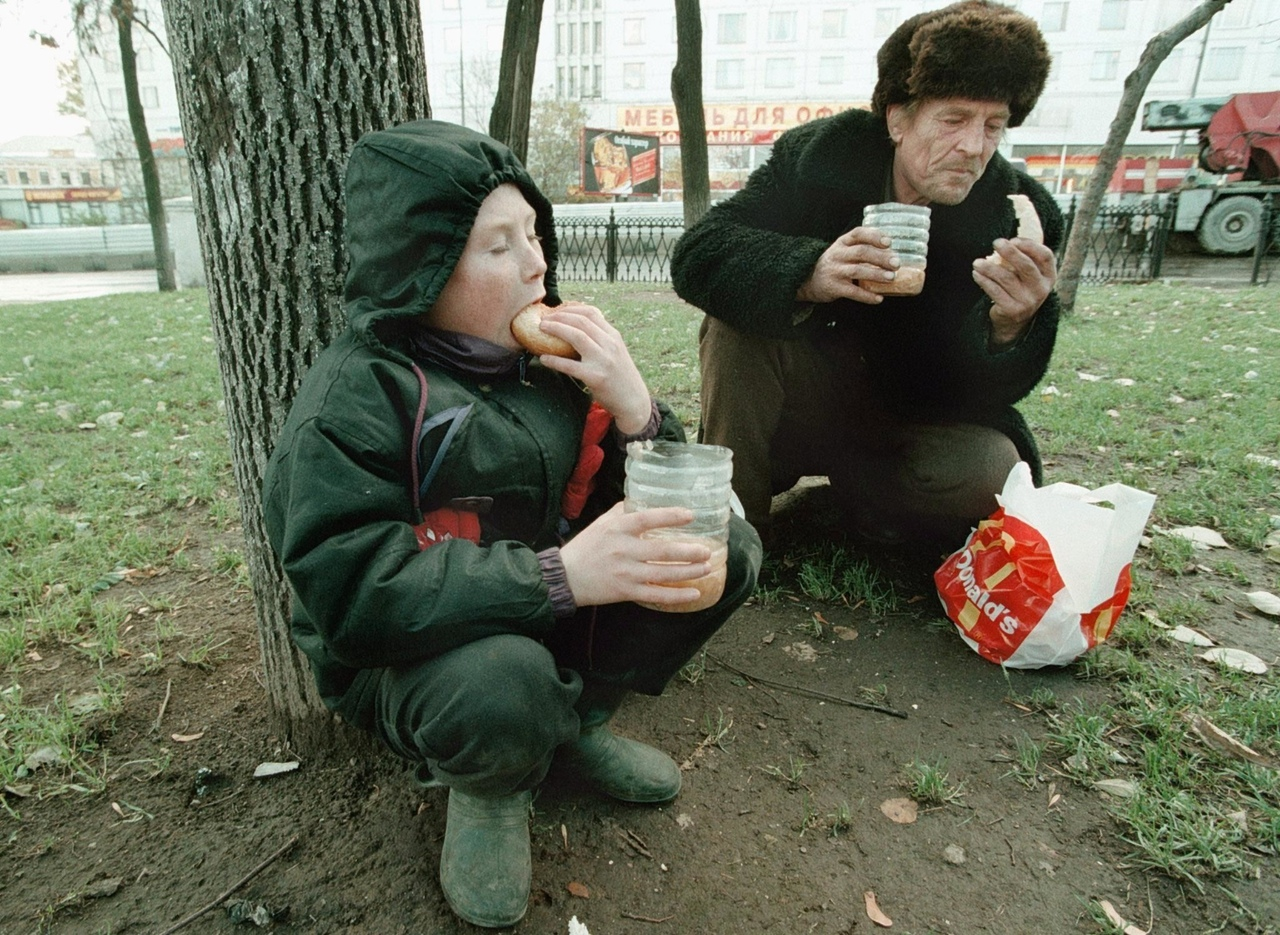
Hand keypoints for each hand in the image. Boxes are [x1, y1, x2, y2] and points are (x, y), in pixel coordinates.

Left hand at [533, 302, 651, 433]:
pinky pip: (570, 365)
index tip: (556, 310)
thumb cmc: (620, 377)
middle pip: (581, 321)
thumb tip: (575, 327)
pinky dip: (554, 360)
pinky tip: (543, 359)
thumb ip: (601, 339)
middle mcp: (610, 345)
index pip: (591, 313)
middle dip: (559, 316)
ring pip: (576, 336)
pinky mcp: (595, 377)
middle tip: (543, 319)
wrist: (633, 401)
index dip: (570, 308)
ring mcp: (603, 360)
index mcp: (614, 336)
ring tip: (541, 329)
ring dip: (555, 329)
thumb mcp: (615, 352)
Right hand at [559, 503, 712, 607]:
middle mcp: (623, 550)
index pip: (647, 519)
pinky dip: (677, 596)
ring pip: (663, 574)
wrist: (565, 577)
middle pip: (662, 551)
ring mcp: (625, 573)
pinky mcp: (625, 592)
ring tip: (707, 568)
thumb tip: (644, 500)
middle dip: (689, 552)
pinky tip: (694, 593)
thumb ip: (623, 512)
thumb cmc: (585, 547)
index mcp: (618, 529)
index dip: (670, 516)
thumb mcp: (601, 523)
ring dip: (689, 572)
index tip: (691, 515)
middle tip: (707, 550)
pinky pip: (656, 595)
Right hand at [796, 227, 900, 304]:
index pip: (858, 234)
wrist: (809, 280)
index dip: (874, 236)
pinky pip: (853, 292)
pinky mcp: (834, 287)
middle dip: (881, 257)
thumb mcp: (843, 251)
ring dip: (876, 274)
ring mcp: (835, 271)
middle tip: (896, 264)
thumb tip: (891, 254)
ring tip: (891, 278)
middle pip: (861, 252)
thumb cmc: (834, 264)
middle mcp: (837, 254)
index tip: (888, 242)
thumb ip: (862, 248)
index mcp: (842, 242)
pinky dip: (867, 296)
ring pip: (858, 270)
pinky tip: (878, 298)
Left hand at [972, 238, 1056, 345]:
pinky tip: (976, 274)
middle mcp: (1041, 289)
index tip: (1014, 239)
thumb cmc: (1021, 287)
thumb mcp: (1030, 274)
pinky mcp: (1012, 310)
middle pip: (1026, 266)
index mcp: (1049, 276)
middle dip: (1010, 252)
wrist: (1015, 320)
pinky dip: (984, 281)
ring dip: (989, 268)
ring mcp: (1028, 301)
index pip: (1045, 256)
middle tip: (996, 242)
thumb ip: (1026, 255)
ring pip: (1007, 278)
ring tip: (977, 262)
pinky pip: (995, 291)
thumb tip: (1018, 229)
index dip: (1030, 246)